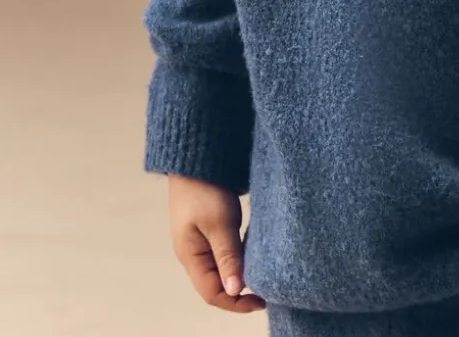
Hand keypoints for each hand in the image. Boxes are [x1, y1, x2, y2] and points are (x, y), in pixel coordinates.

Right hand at [167, 174, 266, 312]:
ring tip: (263, 275)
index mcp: (191, 257)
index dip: (236, 303)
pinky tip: (254, 254)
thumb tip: (235, 291)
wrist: (196, 156)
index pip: (213, 294)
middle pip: (216, 285)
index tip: (262, 301)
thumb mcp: (219, 223)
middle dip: (240, 293)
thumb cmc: (205, 188)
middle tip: (267, 291)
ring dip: (240, 275)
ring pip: (221, 269)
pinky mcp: (209, 227)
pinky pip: (224, 252)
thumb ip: (227, 256)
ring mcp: (200, 240)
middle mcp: (194, 253)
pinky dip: (239, 258)